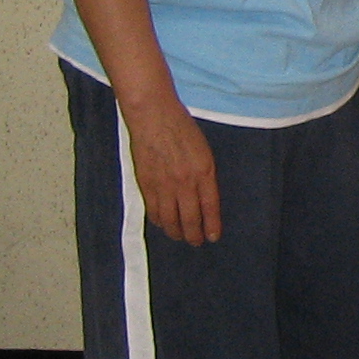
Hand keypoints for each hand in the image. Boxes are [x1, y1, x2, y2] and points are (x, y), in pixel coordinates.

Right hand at [123, 98, 220, 244]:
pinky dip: (159, 220)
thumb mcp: (204, 151)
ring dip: (176, 232)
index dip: (211, 225)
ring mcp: (163, 184)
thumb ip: (205, 175)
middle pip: (189, 218)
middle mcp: (184, 182)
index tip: (213, 237)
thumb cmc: (182, 129)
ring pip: (169, 219)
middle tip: (196, 242)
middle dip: (194, 234)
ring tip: (180, 237)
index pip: (210, 207)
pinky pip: (153, 210)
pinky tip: (163, 223)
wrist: (154, 117)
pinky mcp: (145, 183)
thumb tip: (204, 198)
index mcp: (204, 172)